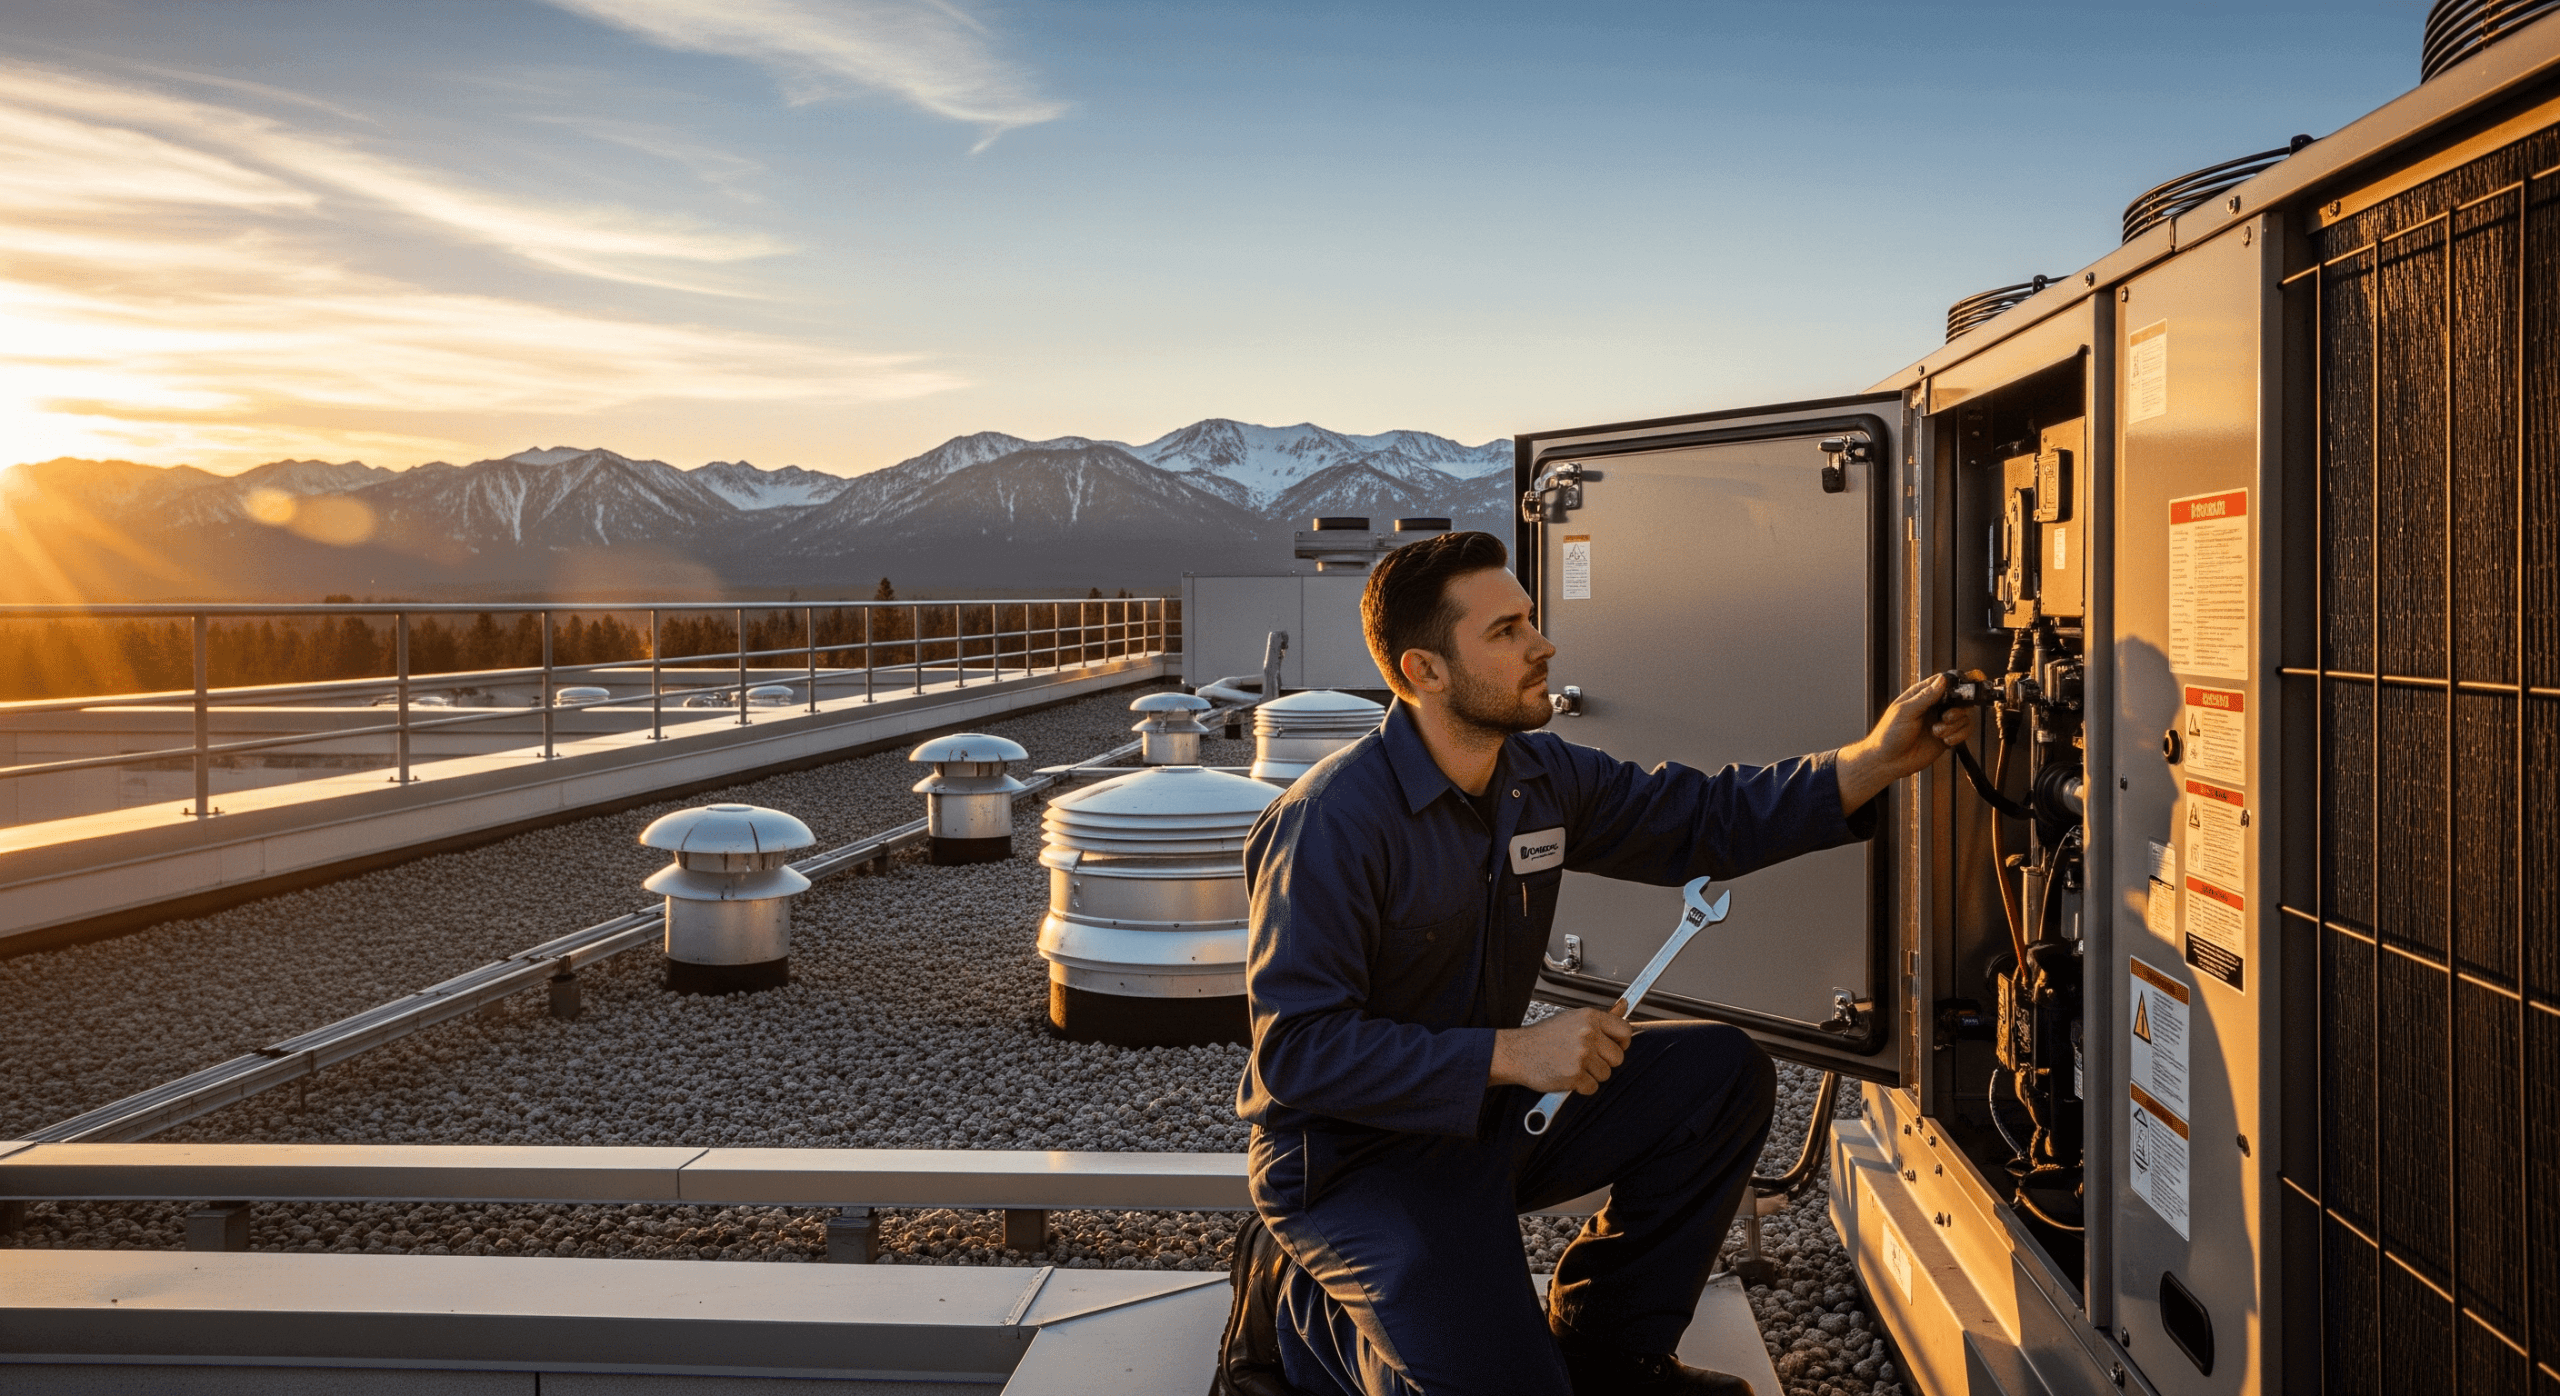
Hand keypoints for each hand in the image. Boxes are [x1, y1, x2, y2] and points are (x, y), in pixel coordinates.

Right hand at [1490, 1006, 1632, 1094]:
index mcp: (1589, 1018)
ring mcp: (1581, 1055)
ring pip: (1606, 1074)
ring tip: (1574, 1065)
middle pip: (1618, 1057)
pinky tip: (1568, 1075)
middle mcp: (1587, 1034)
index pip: (1624, 1030)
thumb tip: (1624, 1006)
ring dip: (1592, 1075)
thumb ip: (1599, 1019)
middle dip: (1605, 1062)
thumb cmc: (1542, 1037)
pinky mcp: (1574, 1075)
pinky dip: (1582, 1086)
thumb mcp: (1571, 1019)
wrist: (1517, 1052)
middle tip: (1588, 1059)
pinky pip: (1592, 1087)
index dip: (1622, 1042)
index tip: (1615, 1046)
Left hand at [1834, 673, 1971, 812]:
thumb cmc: (1889, 735)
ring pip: (1963, 716)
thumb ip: (1925, 696)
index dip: (1954, 685)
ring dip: (1954, 726)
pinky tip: (1944, 741)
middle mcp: (1933, 707)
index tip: (1957, 693)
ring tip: (1936, 733)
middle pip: (1959, 699)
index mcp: (1920, 696)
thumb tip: (1942, 680)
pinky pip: (1965, 731)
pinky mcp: (1947, 737)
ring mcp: (1941, 722)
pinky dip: (1958, 736)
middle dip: (1956, 710)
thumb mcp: (1905, 712)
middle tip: (1945, 718)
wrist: (1888, 762)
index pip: (1943, 682)